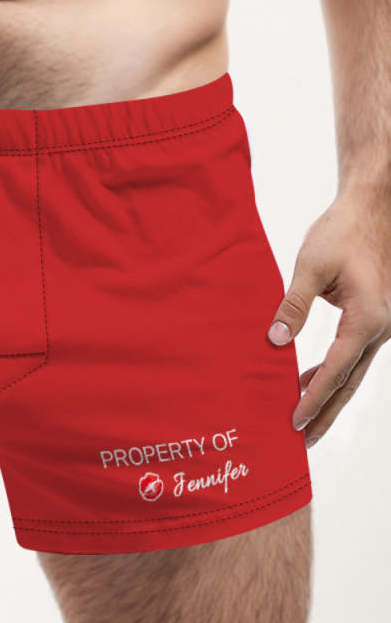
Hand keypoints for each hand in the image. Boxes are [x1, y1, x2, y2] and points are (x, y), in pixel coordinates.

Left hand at [267, 190, 390, 446]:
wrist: (371, 212)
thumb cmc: (341, 234)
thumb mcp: (311, 267)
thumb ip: (293, 306)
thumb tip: (274, 342)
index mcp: (367, 319)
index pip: (336, 370)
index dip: (313, 398)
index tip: (293, 421)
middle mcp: (379, 329)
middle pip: (349, 383)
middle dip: (325, 413)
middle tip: (301, 442)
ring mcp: (377, 326)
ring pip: (351, 374)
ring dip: (328, 398)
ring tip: (304, 425)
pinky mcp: (369, 320)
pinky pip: (350, 357)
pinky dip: (330, 375)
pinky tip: (308, 385)